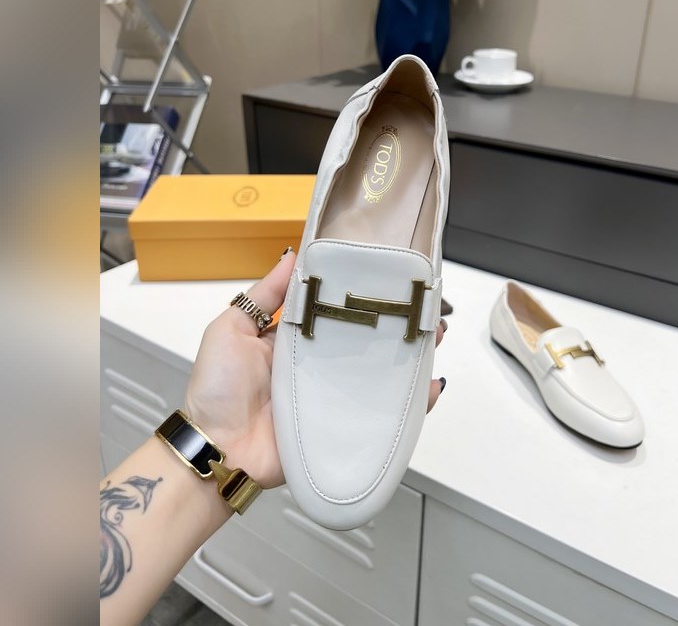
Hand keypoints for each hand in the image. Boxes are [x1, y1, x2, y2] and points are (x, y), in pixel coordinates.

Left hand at [184, 249, 447, 489]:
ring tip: (435, 338)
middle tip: (427, 311)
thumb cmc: (216, 388)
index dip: (365, 297)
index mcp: (296, 339)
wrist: (215, 450)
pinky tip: (428, 389)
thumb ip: (262, 295)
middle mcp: (319, 366)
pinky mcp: (340, 427)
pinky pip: (379, 415)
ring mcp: (332, 397)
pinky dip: (407, 407)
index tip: (392, 280)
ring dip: (410, 358)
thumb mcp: (231, 329)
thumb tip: (292, 255)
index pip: (338, 312)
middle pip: (367, 342)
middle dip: (399, 326)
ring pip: (380, 375)